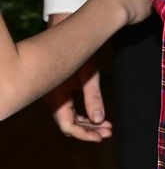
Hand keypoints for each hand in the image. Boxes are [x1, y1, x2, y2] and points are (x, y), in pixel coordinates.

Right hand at [44, 20, 110, 142]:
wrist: (68, 31)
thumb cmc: (78, 50)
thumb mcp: (89, 74)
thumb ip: (93, 98)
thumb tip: (99, 120)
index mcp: (55, 97)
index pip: (68, 125)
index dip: (84, 134)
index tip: (101, 137)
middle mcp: (53, 99)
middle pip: (69, 124)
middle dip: (89, 130)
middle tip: (108, 132)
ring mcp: (56, 95)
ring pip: (70, 117)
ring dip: (88, 123)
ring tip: (107, 127)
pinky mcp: (61, 90)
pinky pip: (70, 108)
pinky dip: (84, 114)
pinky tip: (98, 117)